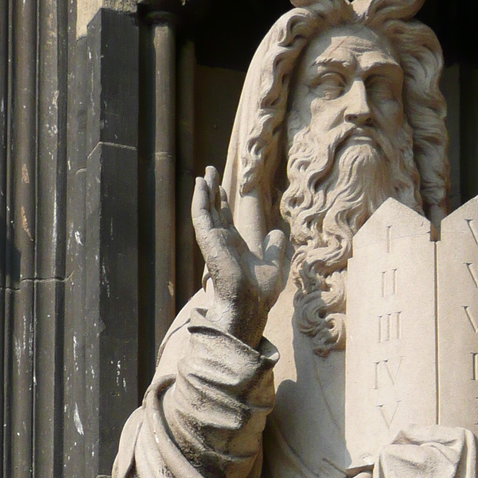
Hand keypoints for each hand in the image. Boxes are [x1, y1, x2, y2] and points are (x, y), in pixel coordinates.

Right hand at [192, 166, 286, 347]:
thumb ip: (275, 248)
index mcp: (234, 248)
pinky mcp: (208, 242)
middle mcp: (221, 244)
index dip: (221, 203)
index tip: (219, 187)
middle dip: (211, 192)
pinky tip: (200, 183)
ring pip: (204, 211)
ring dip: (203, 191)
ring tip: (205, 172)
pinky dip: (199, 198)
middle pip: (212, 212)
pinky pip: (201, 215)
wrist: (249, 305)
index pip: (224, 221)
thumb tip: (278, 233)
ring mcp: (213, 242)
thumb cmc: (260, 294)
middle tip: (209, 172)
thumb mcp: (274, 265)